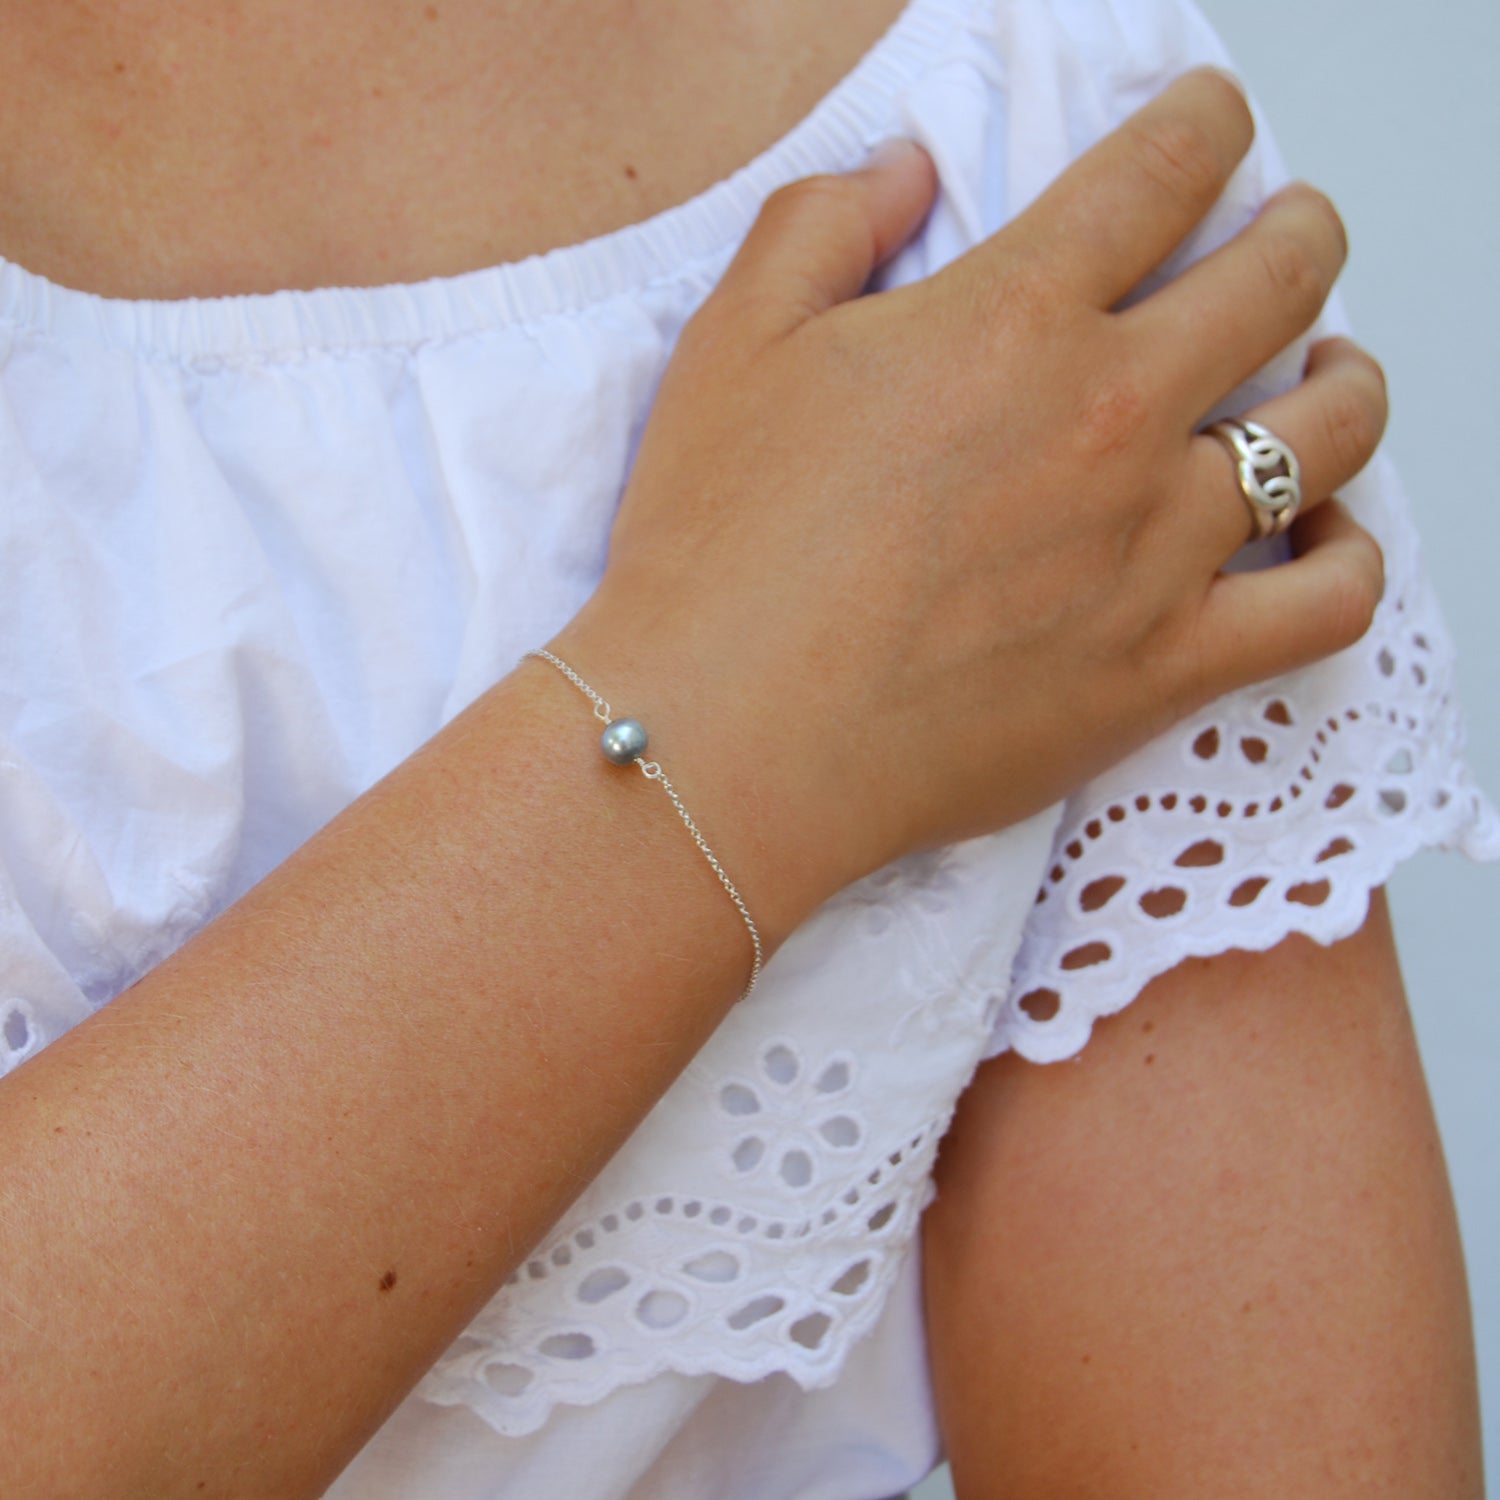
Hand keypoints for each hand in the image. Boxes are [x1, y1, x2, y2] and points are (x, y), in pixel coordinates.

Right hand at [556, 68, 1385, 942]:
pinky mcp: (1164, 666)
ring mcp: (1154, 546)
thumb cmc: (717, 550)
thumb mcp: (733, 343)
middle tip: (1281, 234)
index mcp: (1013, 318)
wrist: (731, 738)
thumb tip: (908, 168)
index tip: (1209, 127)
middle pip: (1283, 274)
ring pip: (1332, 429)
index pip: (1165, 169)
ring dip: (1347, 377)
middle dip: (1298, 228)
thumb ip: (822, 224)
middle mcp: (1111, 416)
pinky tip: (1321, 535)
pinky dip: (1350, 556)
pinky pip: (1327, 603)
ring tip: (1326, 374)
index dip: (1204, 124)